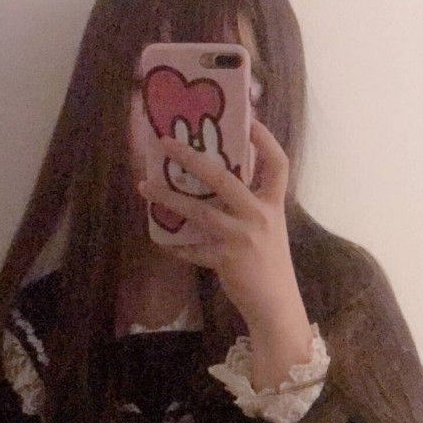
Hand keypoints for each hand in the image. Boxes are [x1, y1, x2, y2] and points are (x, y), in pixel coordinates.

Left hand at [137, 119, 301, 326]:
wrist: (276, 304)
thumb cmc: (270, 263)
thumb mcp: (268, 227)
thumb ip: (249, 205)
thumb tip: (217, 181)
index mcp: (274, 204)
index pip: (278, 163)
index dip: (264, 139)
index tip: (247, 118)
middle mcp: (259, 215)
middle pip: (224, 177)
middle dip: (192, 157)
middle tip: (166, 142)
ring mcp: (241, 237)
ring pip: (198, 210)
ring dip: (168, 197)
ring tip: (145, 186)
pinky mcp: (225, 259)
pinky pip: (191, 248)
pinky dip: (175, 245)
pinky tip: (162, 240)